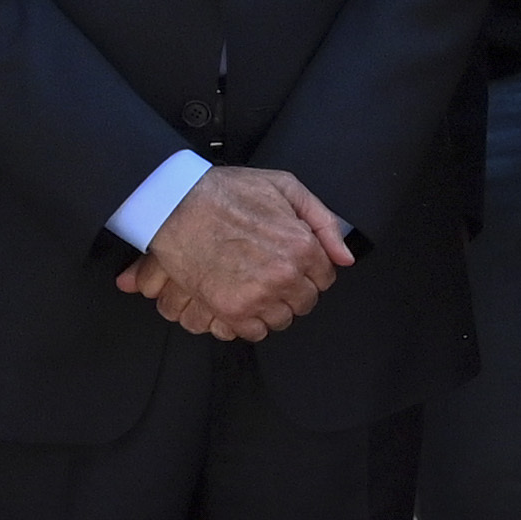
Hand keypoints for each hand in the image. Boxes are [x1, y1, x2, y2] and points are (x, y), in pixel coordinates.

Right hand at [125, 165, 354, 339]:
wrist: (176, 205)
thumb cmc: (226, 193)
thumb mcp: (284, 188)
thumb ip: (322, 221)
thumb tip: (344, 256)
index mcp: (301, 246)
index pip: (325, 278)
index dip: (309, 271)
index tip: (293, 265)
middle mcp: (285, 275)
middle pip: (306, 302)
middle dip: (293, 289)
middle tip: (270, 273)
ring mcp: (259, 296)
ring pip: (282, 319)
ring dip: (272, 307)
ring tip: (253, 284)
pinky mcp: (232, 310)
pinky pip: (256, 332)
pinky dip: (250, 321)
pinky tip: (241, 298)